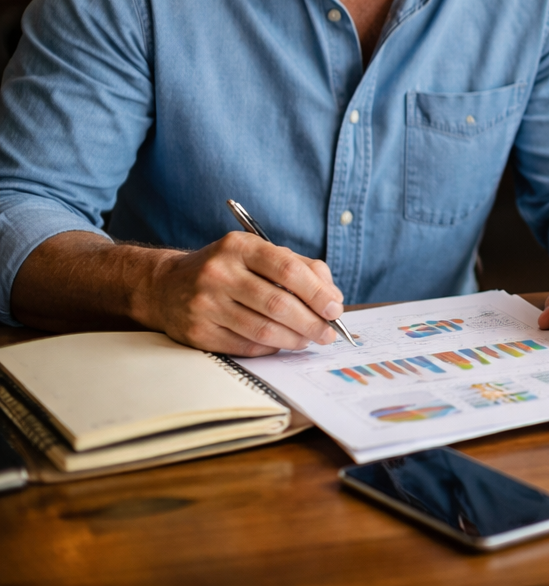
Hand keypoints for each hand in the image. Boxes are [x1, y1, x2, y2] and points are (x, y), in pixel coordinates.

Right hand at [136, 232, 345, 355]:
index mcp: (240, 246)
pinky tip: (281, 343)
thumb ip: (302, 268)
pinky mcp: (197, 332)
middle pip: (278, 304)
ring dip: (295, 339)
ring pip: (263, 330)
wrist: (165, 286)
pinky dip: (270, 348)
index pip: (287, 270)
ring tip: (309, 339)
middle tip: (329, 333)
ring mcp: (205, 304)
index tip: (335, 308)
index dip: (317, 292)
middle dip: (311, 322)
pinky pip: (245, 346)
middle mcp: (219, 273)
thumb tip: (334, 298)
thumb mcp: (259, 254)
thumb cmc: (228, 269)